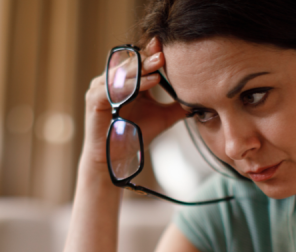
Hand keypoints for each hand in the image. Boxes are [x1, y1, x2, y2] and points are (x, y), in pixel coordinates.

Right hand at [82, 38, 185, 170]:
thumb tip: (201, 98)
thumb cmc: (135, 136)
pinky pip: (113, 88)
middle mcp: (113, 80)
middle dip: (148, 58)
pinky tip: (148, 83)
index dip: (152, 53)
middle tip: (164, 55)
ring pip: (122, 73)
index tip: (167, 48)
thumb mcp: (163, 117)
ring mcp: (101, 87)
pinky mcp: (94, 99)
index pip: (140, 61)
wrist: (115, 159)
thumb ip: (178, 105)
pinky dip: (131, 85)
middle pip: (131, 63)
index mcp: (128, 81)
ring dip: (141, 69)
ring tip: (158, 67)